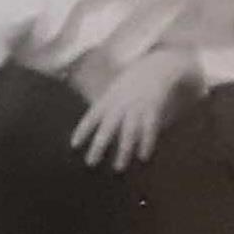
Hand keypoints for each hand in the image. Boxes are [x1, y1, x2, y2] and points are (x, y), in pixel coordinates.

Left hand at [69, 48, 197, 170]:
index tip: (74, 145)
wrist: (159, 65)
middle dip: (98, 146)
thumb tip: (97, 126)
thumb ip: (107, 106)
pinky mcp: (153, 108)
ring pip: (127, 132)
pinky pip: (149, 128)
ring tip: (118, 168)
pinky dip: (146, 143)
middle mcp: (120, 103)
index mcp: (108, 98)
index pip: (91, 116)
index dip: (82, 130)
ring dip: (122, 151)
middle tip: (90, 163)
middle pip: (107, 127)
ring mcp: (136, 106)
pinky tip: (143, 157)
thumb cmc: (135, 80)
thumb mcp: (116, 88)